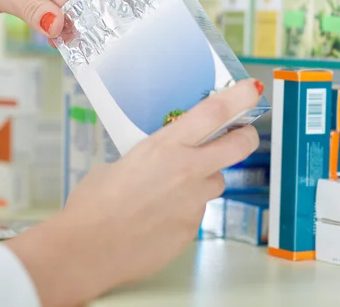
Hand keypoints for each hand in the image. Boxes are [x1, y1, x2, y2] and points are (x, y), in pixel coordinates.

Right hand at [7, 79, 261, 306]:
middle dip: (246, 136)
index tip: (252, 89)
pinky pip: (195, 212)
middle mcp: (188, 171)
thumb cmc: (92, 204)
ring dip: (203, 180)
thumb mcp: (118, 165)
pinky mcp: (191, 230)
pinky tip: (156, 218)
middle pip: (238, 146)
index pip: (213, 112)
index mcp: (164, 147)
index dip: (239, 97)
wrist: (88, 250)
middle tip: (241, 134)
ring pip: (215, 183)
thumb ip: (144, 159)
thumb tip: (151, 166)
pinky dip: (183, 210)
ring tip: (172, 189)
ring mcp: (193, 203)